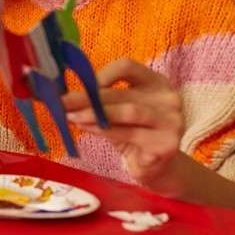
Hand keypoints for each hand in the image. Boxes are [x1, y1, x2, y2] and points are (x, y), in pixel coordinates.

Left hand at [63, 58, 184, 187]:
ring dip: (94, 113)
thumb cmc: (134, 133)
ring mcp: (171, 121)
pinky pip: (128, 133)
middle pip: (122, 93)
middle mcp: (168, 98)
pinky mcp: (165, 143)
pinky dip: (103, 130)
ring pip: (127, 112)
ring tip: (71, 116)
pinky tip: (87, 128)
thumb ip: (101, 101)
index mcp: (156, 82)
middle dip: (88, 98)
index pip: (128, 66)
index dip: (103, 73)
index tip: (83, 85)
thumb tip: (65, 96)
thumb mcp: (118, 112)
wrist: (157, 167)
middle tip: (63, 102)